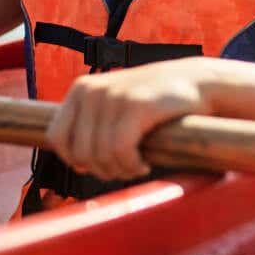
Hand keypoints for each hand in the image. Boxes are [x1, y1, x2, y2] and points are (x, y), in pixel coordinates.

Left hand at [45, 59, 212, 180]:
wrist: (197, 83)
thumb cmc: (155, 102)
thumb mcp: (115, 104)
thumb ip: (91, 126)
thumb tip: (76, 165)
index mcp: (81, 89)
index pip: (57, 138)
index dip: (77, 160)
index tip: (103, 163)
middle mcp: (92, 90)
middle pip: (80, 153)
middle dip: (103, 169)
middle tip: (126, 168)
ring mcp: (113, 96)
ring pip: (101, 156)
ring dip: (120, 171)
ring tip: (137, 166)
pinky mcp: (136, 106)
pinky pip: (120, 151)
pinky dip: (131, 166)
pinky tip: (144, 164)